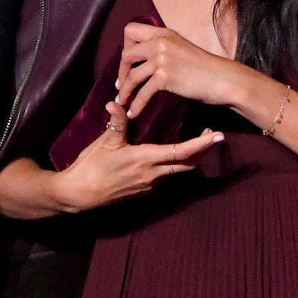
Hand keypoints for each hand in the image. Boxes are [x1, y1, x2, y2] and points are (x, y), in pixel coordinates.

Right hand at [57, 101, 223, 209]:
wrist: (79, 194)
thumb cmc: (91, 166)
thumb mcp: (104, 142)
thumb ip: (116, 122)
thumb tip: (116, 102)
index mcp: (146, 159)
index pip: (182, 152)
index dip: (202, 144)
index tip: (218, 135)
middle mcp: (153, 175)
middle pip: (188, 164)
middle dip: (202, 150)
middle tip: (212, 135)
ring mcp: (149, 184)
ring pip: (178, 171)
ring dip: (189, 157)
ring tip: (195, 140)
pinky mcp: (143, 189)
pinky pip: (166, 175)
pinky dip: (174, 163)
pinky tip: (170, 153)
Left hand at [115, 23, 232, 119]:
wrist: (222, 79)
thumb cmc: (205, 68)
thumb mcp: (181, 48)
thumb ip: (164, 48)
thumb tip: (146, 58)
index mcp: (163, 33)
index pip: (131, 30)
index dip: (126, 45)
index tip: (130, 62)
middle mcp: (160, 42)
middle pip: (126, 53)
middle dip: (121, 71)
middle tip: (121, 84)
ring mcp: (162, 59)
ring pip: (132, 76)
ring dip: (125, 91)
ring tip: (122, 102)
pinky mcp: (165, 77)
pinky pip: (143, 93)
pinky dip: (136, 105)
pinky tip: (134, 113)